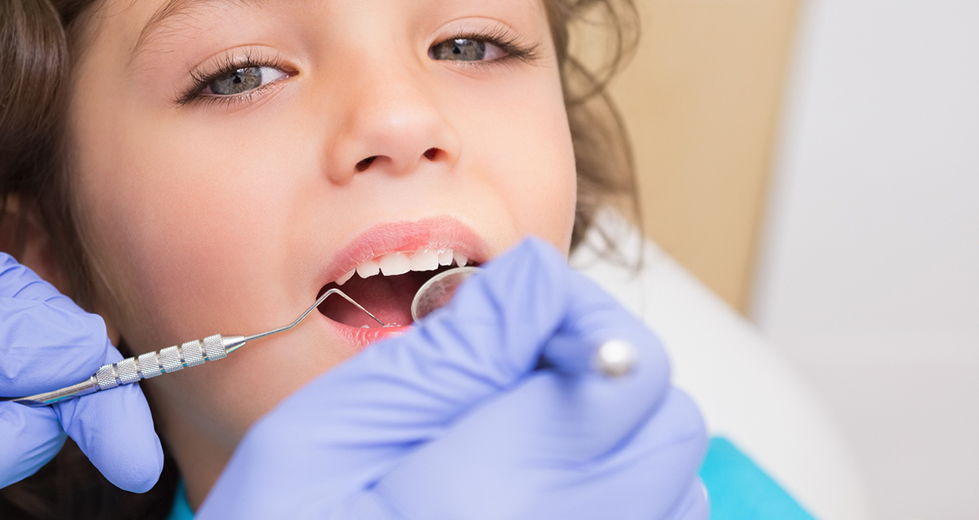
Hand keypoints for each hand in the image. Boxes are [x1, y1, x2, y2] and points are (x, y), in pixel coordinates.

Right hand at [199, 239, 708, 519]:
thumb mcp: (319, 440)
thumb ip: (442, 361)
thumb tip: (534, 280)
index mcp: (491, 496)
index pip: (623, 364)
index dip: (571, 310)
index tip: (512, 310)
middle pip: (668, 423)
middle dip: (602, 370)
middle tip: (508, 370)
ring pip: (672, 483)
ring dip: (611, 437)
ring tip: (510, 436)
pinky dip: (609, 495)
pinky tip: (525, 490)